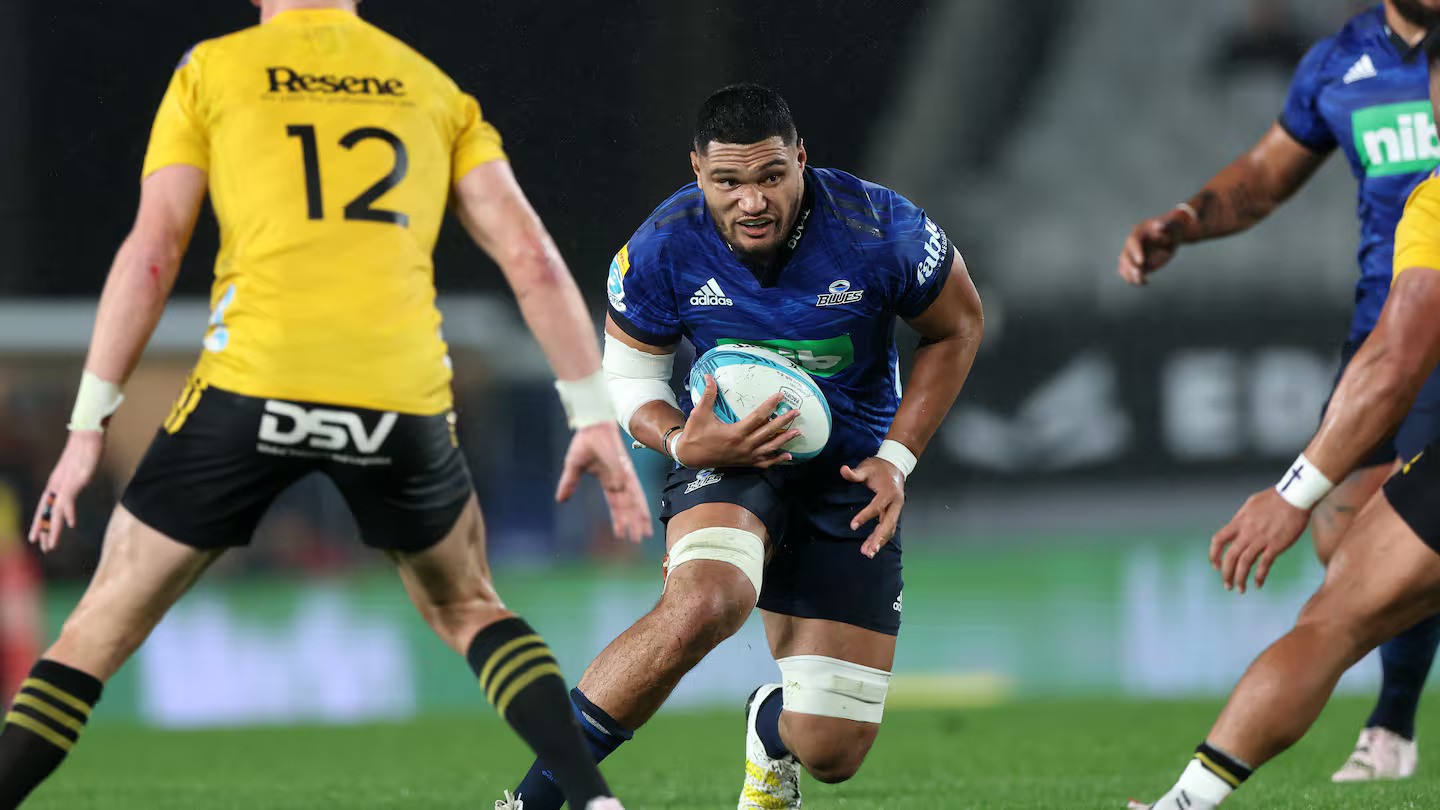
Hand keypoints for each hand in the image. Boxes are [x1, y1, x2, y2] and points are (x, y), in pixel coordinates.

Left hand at [29, 430, 104, 552]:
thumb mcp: (78, 467)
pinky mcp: (74, 481)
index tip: (36, 537)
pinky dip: (68, 513)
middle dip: (43, 530)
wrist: (88, 433)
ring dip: (52, 529)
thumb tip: (75, 484)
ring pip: (55, 511)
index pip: (44, 506)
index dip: (40, 522)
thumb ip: (75, 479)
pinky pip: (68, 501)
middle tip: (42, 547)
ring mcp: (64, 483)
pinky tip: (70, 524)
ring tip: (51, 545)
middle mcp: (56, 484)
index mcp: (55, 482)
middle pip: (46, 511)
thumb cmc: (85, 447)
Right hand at [555, 422, 652, 543]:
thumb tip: (560, 499)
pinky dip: (641, 505)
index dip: (619, 519)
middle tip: (636, 540)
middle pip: (628, 508)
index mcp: (609, 481)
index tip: (621, 534)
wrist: (592, 425)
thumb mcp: (574, 466)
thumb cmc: (585, 441)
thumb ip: (569, 483)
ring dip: (639, 519)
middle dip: (632, 524)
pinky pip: (636, 492)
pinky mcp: (627, 472)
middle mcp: (620, 481)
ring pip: (635, 503)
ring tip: (644, 535)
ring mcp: (625, 477)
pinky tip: (645, 517)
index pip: (616, 505)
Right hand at [673, 374, 800, 468]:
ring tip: (798, 432)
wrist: (690, 456)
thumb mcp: (699, 413)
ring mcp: (746, 456)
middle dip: (784, 421)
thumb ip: (708, 395)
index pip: (758, 416)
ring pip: (770, 447)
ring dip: (785, 439)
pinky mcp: (745, 463)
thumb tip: (709, 376)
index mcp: (735, 432)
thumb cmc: (695, 434)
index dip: (770, 405)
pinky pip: (765, 462)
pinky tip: (788, 456)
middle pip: (769, 431)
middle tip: (796, 412)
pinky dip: (777, 459)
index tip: (780, 396)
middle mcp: (744, 445)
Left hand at [842, 456, 904, 557]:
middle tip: (869, 551)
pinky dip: (881, 538)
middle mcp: (896, 503)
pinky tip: (872, 547)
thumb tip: (843, 470)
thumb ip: (855, 473)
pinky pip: (889, 527)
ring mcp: (896, 509)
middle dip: (878, 538)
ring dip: (880, 541)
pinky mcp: (893, 513)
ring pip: (889, 528)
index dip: (865, 516)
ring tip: (868, 553)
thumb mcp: (867, 467)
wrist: (895, 465)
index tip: (853, 525)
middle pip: (888, 523)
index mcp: (889, 491)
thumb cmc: (879, 467)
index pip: (877, 506)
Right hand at [1117, 208, 1192, 285]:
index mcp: (1139, 232)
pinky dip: (1135, 279)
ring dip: (1130, 275)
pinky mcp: (1138, 264)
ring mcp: (1134, 255)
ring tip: (1141, 281)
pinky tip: (1145, 282)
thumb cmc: (1173, 226)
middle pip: (1125, 256)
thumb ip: (1166, 224)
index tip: (1141, 261)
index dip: (1135, 251)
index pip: (1133, 242)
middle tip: (1139, 274)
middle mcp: (1133, 244)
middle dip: (1130, 266)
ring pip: (1125, 266)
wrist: (1173, 234)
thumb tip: (1160, 226)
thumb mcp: (1172, 222)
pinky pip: (1131, 273)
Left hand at [1209, 488, 1309, 592]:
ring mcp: (1261, 540)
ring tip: (1240, 589)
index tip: (1215, 566)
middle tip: (1227, 585)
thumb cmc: (1274, 498)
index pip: (1218, 540)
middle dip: (1226, 574)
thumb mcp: (1250, 504)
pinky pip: (1264, 565)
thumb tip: (1235, 527)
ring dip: (1240, 579)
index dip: (1214, 555)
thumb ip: (1241, 518)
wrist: (1294, 497)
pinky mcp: (1276, 545)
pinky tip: (1258, 584)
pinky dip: (1259, 576)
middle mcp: (1247, 532)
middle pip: (1230, 557)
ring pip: (1244, 564)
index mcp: (1239, 522)